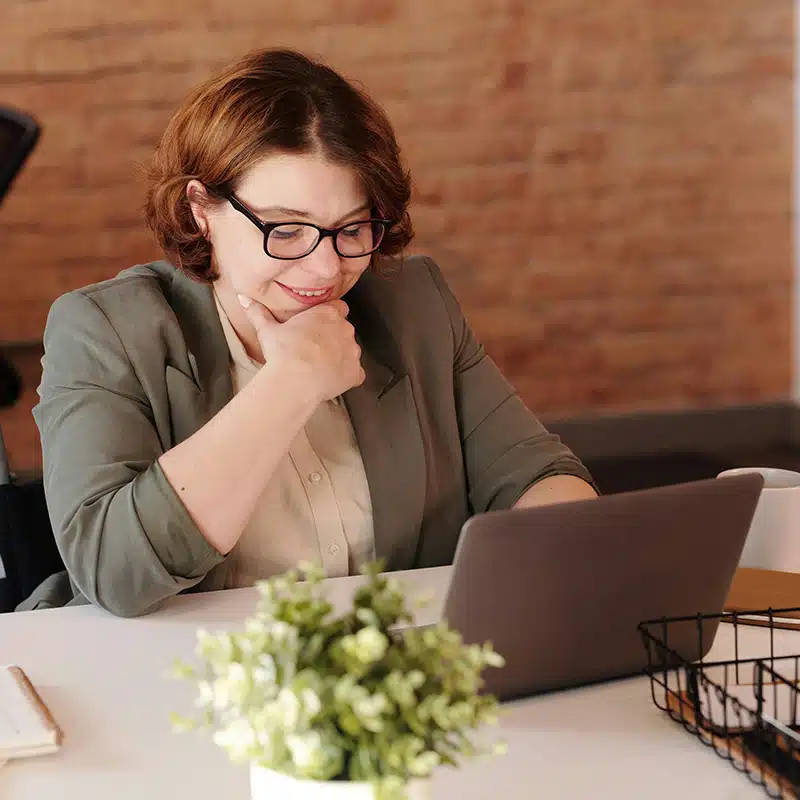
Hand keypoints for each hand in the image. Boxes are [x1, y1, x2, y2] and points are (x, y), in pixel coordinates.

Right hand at [237, 294, 364, 402]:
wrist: (296, 379)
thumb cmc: (283, 351)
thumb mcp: (267, 329)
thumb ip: (258, 312)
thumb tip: (242, 297)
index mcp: (328, 314)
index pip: (338, 308)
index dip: (328, 317)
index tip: (317, 326)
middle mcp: (345, 329)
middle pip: (344, 329)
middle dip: (333, 337)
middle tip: (314, 349)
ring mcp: (353, 351)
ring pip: (351, 351)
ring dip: (340, 356)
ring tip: (320, 367)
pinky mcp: (356, 372)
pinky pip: (356, 373)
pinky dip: (347, 376)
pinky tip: (331, 380)